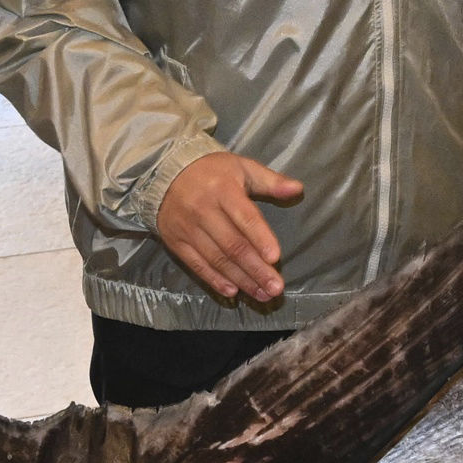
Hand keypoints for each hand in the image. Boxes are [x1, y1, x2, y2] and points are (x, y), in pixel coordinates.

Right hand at [157, 150, 303, 303]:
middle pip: (232, 245)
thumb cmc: (212, 171)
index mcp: (223, 189)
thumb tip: (297, 189)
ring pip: (217, 259)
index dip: (260, 238)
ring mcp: (187, 228)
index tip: (275, 258)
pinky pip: (197, 265)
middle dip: (256, 269)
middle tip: (275, 288)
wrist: (164, 173)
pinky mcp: (176, 242)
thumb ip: (270, 181)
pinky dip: (214, 280)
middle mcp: (203, 210)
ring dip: (241, 279)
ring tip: (262, 294)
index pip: (245, 218)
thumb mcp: (241, 167)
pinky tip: (232, 291)